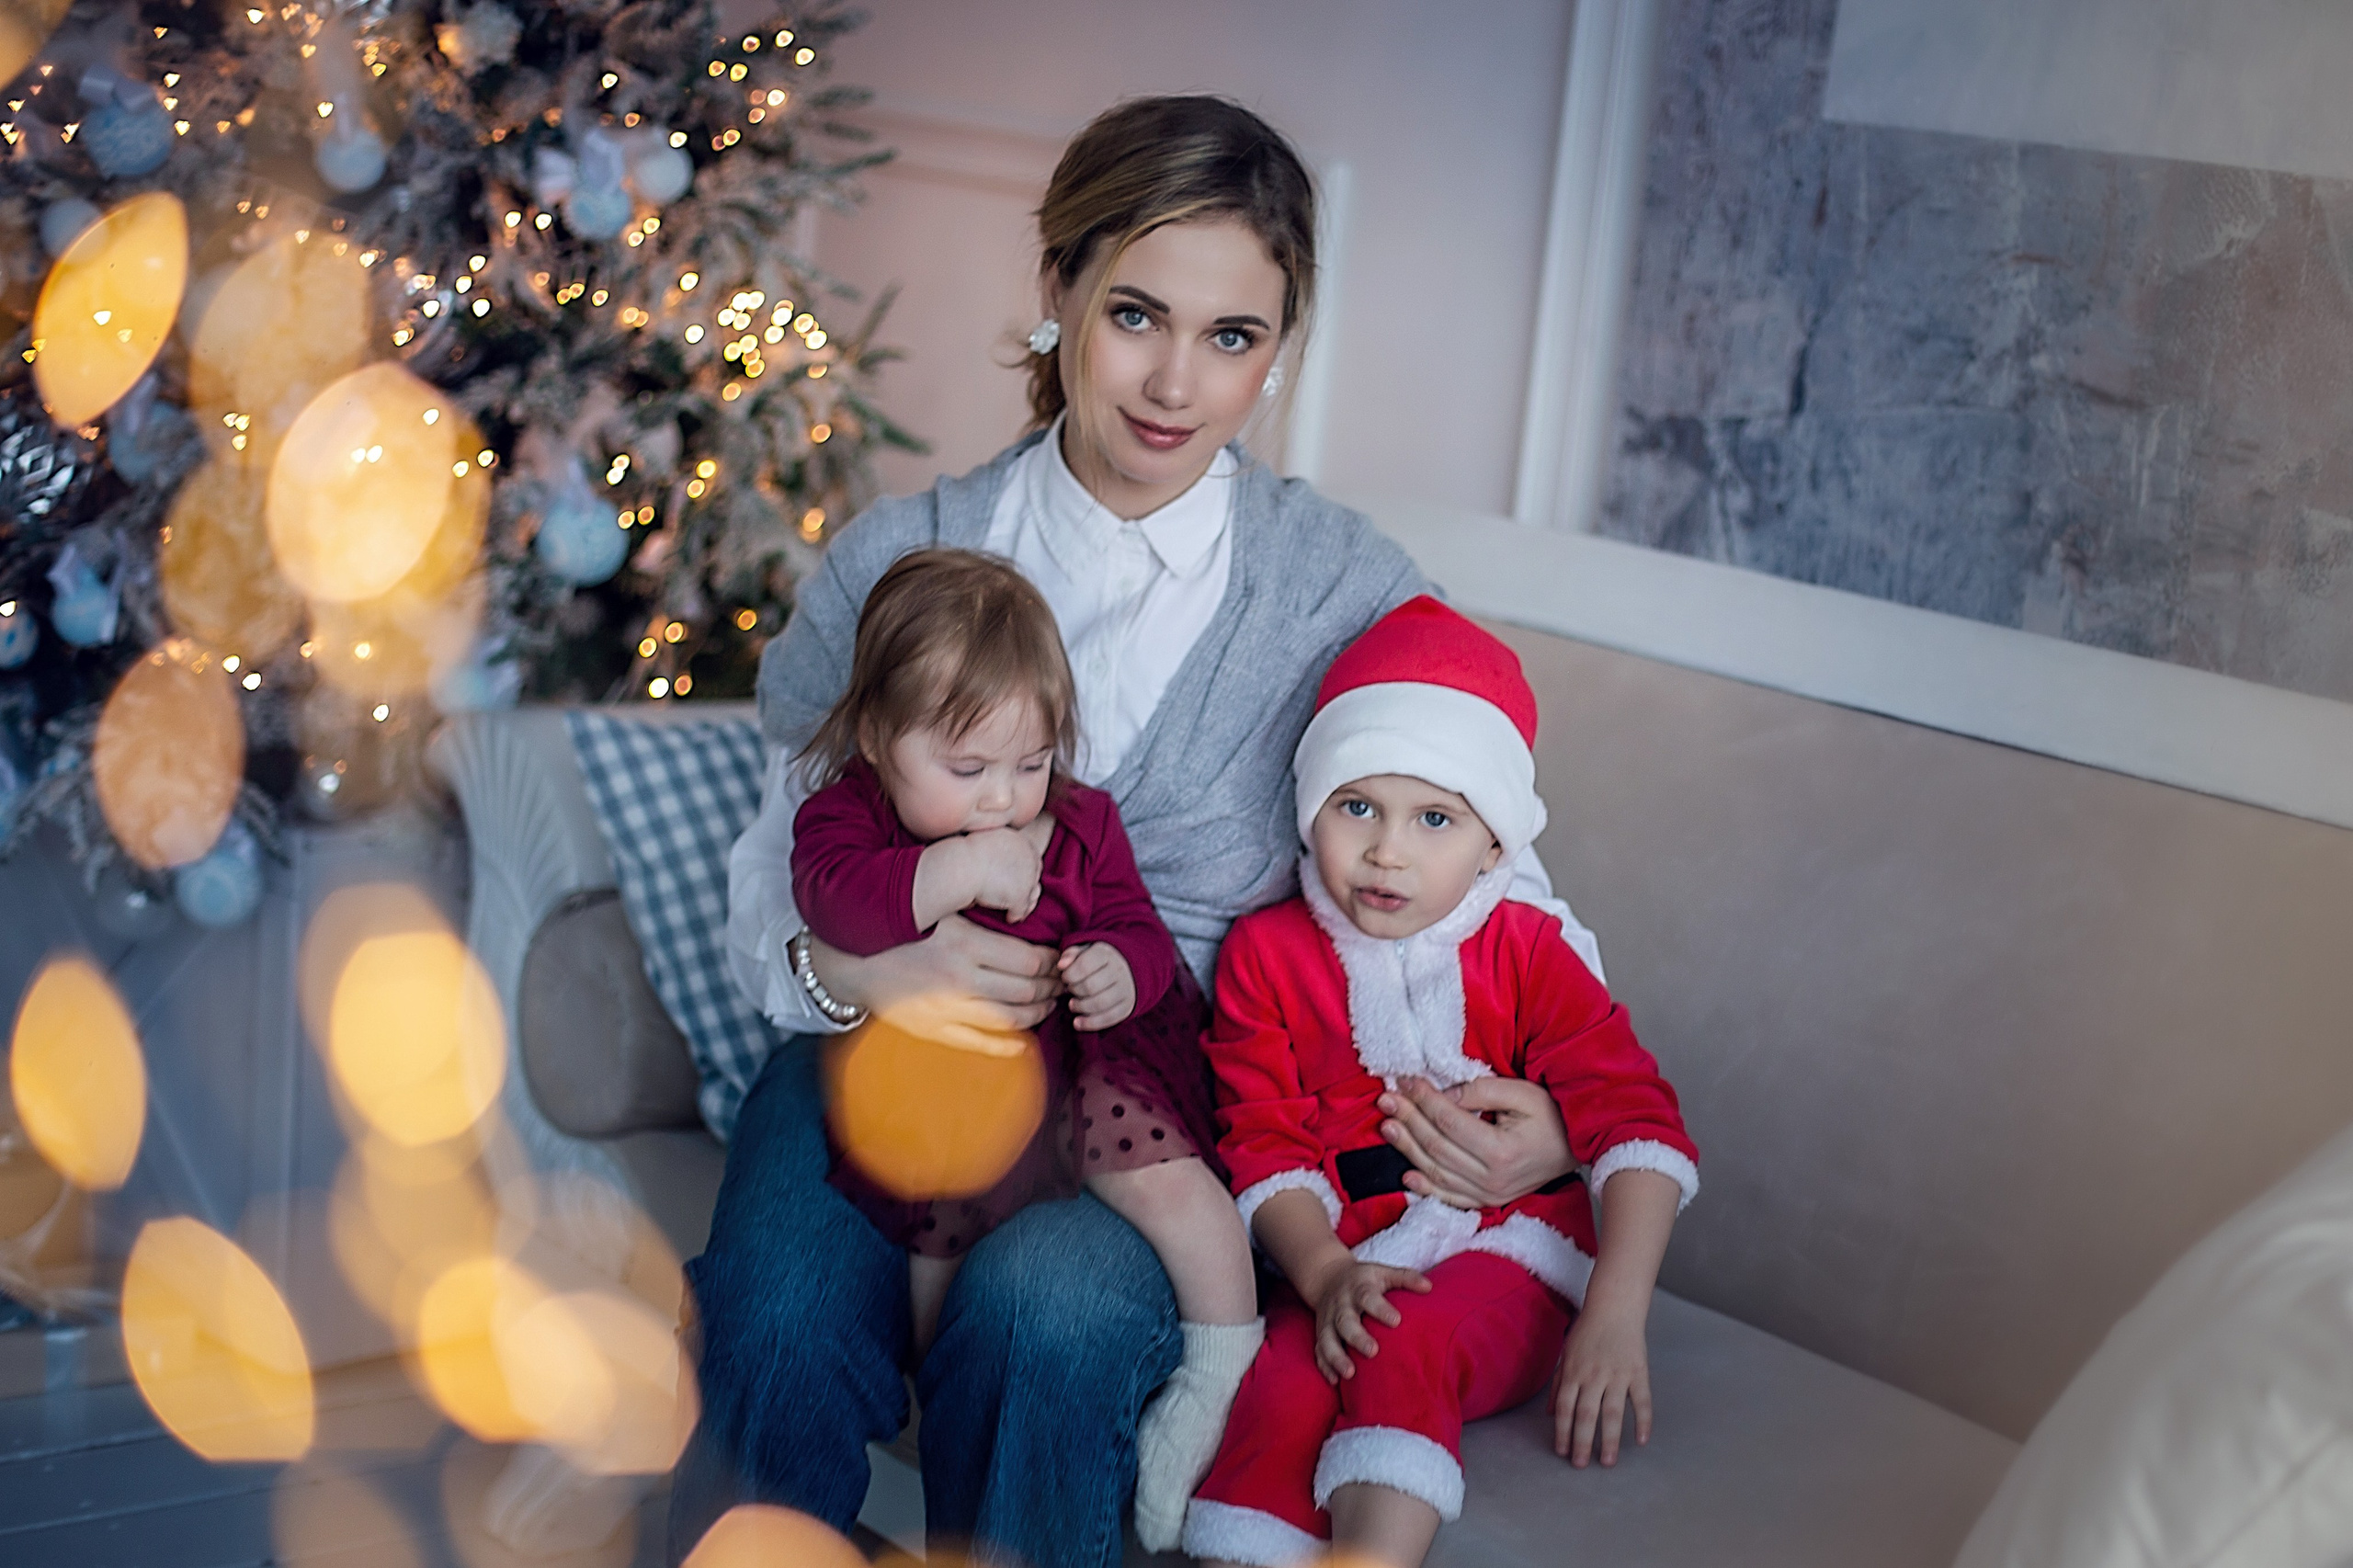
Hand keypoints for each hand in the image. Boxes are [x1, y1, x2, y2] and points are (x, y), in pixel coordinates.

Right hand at [806, 915, 1060, 1029]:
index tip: (1061, 957)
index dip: (1053, 961)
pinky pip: (979, 1043)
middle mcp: (958, 980)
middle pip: (1025, 989)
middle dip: (1052, 986)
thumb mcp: (938, 907)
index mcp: (963, 944)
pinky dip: (1007, 1046)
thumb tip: (1023, 903)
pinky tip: (1024, 1041)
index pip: (1028, 960)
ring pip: (1010, 1019)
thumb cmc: (896, 925)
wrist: (848, 961)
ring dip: (1038, 1012)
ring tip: (1049, 1003)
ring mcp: (946, 1009)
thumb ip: (977, 906)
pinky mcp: (933, 1030)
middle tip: (1064, 981)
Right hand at [957, 825, 1044, 921]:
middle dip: (1028, 889)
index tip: (1017, 881)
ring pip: (1031, 896)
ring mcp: (1026, 877)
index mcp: (1020, 841)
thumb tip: (1005, 870)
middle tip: (1024, 901)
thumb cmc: (964, 854)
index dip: (1026, 873)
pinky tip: (1009, 918)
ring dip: (1024, 904)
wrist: (960, 865)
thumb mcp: (987, 844)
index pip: (1032, 860)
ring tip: (1015, 911)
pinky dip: (1014, 914)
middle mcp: (1029, 857)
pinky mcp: (1019, 894)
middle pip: (1034, 877)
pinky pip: (1020, 909)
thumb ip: (999, 854)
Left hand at [1059, 942, 1134, 1031]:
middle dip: (1074, 991)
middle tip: (1070, 989)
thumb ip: (1071, 955)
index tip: (1065, 977)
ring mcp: (1126, 989)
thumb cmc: (1097, 962)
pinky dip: (1090, 1023)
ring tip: (1072, 1004)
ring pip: (1099, 1003)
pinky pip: (1109, 1018)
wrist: (1126, 970)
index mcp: (1106, 954)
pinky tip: (1077, 1023)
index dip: (1069, 975)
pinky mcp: (1127, 1006)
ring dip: (1080, 1007)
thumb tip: (1061, 965)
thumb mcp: (1084, 952)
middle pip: (1090, 986)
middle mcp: (1119, 971)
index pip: (1084, 966)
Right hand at [1306, 1256, 1430, 1382]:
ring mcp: (1328, 1320)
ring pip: (1327, 1339)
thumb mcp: (1383, 1272)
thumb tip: (1429, 1287)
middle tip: (1373, 1352)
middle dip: (1357, 1337)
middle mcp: (1341, 1304)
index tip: (1396, 1321)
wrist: (1326, 1277)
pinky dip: (1324, 1366)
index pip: (1367, 1297)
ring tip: (1350, 1373)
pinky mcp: (1321, 1332)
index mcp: (1358, 1287)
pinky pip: (1319, 1350)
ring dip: (1336, 1357)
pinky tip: (1335, 1381)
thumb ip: (1405, 1278)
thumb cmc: (1364, 1279)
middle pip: (1345, 1321)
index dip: (1380, 1309)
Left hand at [1379, 1075, 1573, 1208]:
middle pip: (1436, 1147)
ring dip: (1407, 1149)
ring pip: (1436, 1173)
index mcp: (1502, 1150)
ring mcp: (1489, 1194)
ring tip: (1387, 1126)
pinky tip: (1406, 1175)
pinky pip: (1450, 1198)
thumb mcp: (1522, 1093)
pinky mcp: (1488, 1202)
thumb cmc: (1551, 1116)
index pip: (1449, 1121)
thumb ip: (1480, 1092)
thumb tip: (1442, 1095)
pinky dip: (1425, 1188)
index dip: (1423, 1099)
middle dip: (1407, 1119)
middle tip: (1386, 1098)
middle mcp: (1492, 1178)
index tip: (1405, 1080)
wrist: (1576, 1149)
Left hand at [1550, 1298, 1651, 1466]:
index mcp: (1573, 1372)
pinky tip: (1641, 1441)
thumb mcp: (1566, 1354)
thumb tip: (1548, 1413)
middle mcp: (1594, 1375)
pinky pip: (1642, 1401)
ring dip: (1610, 1440)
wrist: (1614, 1307)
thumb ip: (1558, 1383)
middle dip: (1582, 1443)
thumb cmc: (1587, 1331)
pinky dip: (1643, 1421)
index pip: (1564, 1408)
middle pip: (1586, 1415)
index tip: (1562, 1452)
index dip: (1562, 1431)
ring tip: (1607, 1462)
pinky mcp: (1638, 1372)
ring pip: (1612, 1413)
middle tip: (1580, 1465)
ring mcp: (1617, 1375)